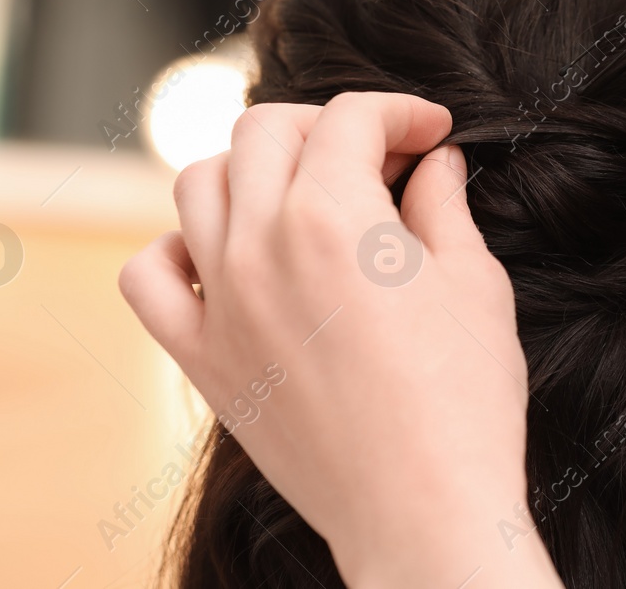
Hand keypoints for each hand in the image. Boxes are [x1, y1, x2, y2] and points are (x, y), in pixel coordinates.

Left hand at [119, 94, 562, 588]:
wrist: (421, 512)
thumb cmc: (463, 401)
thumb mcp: (475, 283)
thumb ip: (445, 206)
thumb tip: (434, 163)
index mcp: (334, 215)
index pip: (352, 118)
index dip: (402, 111)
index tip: (432, 133)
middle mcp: (261, 245)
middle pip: (265, 131)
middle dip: (328, 124)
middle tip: (378, 156)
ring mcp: (220, 302)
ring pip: (197, 184)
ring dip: (252, 169)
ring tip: (303, 193)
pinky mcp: (201, 359)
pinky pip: (149, 278)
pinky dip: (177, 249)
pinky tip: (226, 256)